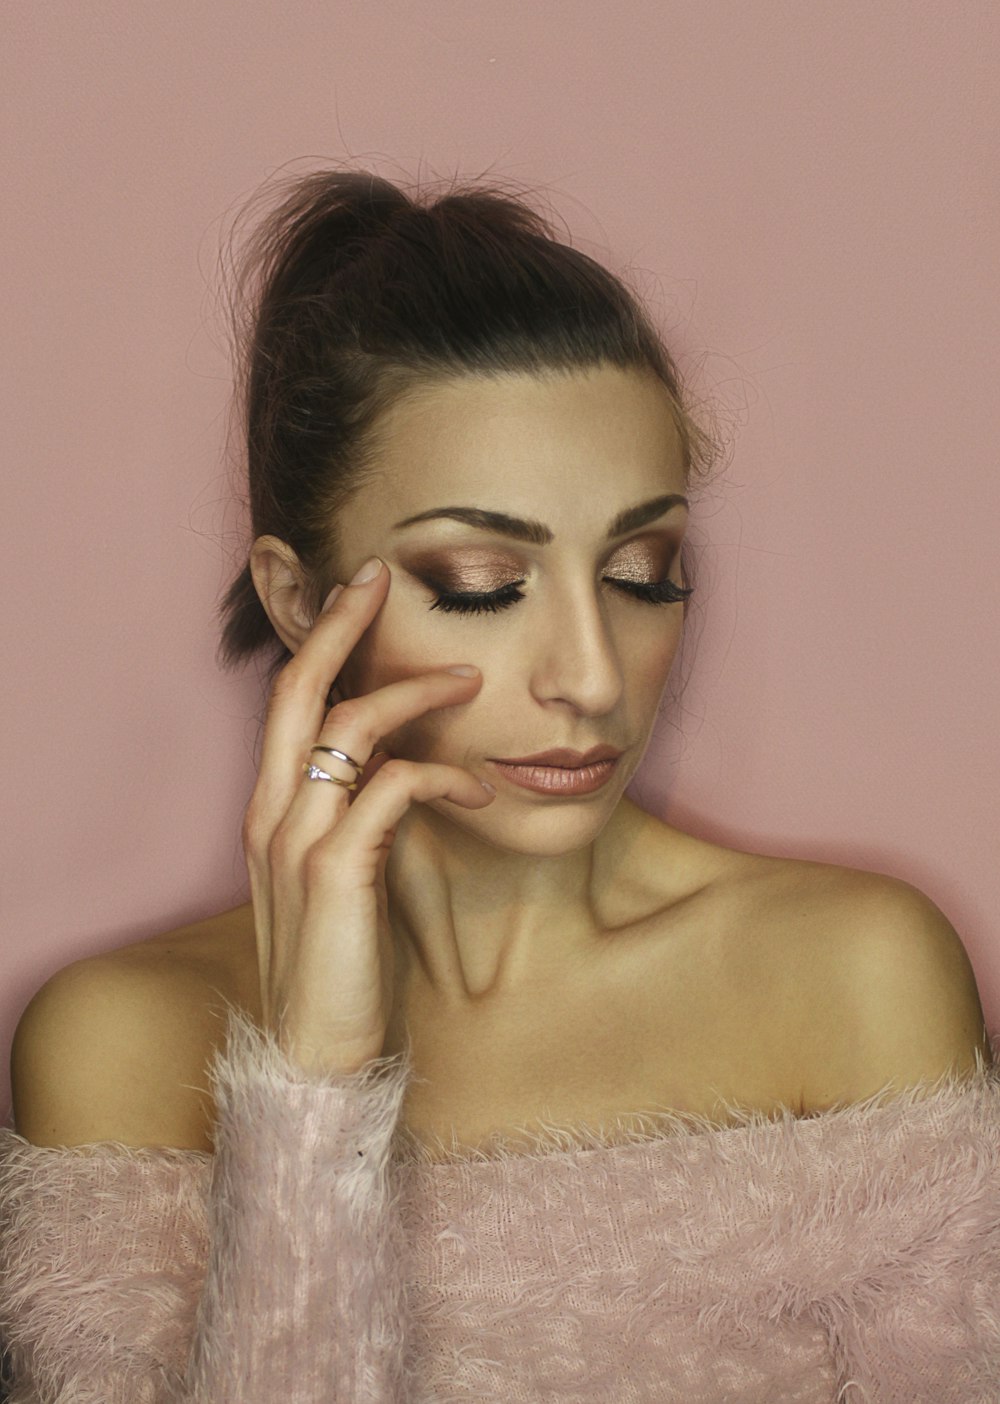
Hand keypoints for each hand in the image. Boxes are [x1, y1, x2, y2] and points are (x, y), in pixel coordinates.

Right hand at [241, 556, 493, 1075]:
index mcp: (271, 811)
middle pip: (297, 690)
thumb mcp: (346, 875)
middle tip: (380, 575)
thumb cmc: (344, 965)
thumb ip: (359, 814)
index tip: (358, 595)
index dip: (318, 642)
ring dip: (411, 692)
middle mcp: (271, 814)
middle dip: (337, 624)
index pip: (287, 703)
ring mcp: (297, 842)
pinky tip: (475, 786)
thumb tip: (405, 762)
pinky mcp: (334, 874)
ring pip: (347, 727)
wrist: (318, 1059)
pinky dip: (437, 773)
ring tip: (468, 681)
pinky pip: (390, 789)